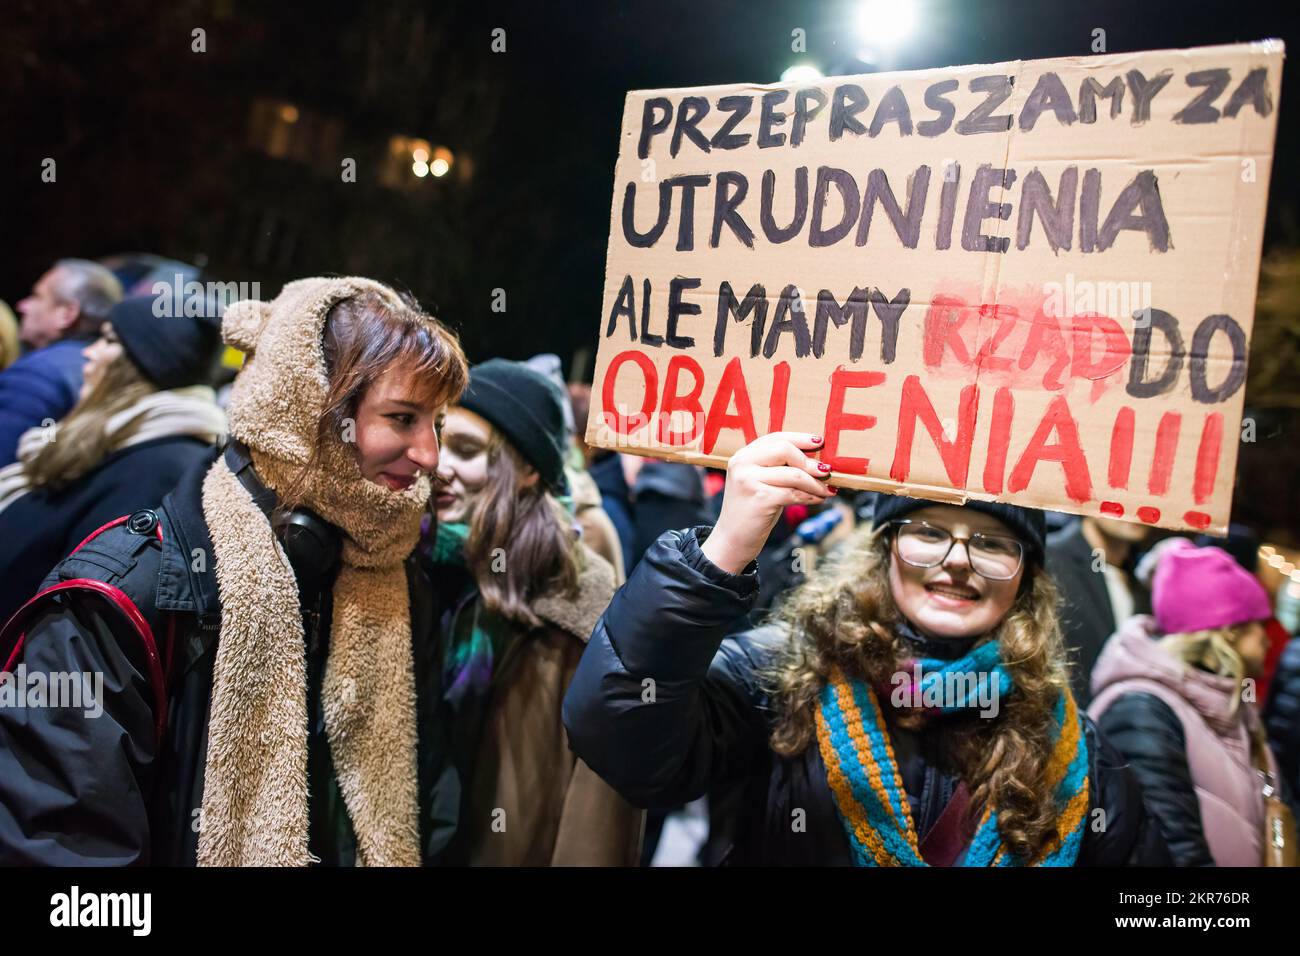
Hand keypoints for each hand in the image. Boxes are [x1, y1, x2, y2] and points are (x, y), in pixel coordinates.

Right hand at [701, 432, 834, 573]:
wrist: (732, 540)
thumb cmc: (751, 510)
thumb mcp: (759, 482)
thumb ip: (776, 467)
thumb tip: (814, 459)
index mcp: (742, 456)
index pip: (775, 437)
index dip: (800, 438)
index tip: (819, 441)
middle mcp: (742, 464)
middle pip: (784, 450)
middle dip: (809, 460)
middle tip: (826, 470)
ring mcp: (749, 481)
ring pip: (794, 474)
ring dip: (816, 483)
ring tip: (828, 489)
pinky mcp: (760, 499)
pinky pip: (794, 493)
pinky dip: (811, 496)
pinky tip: (819, 499)